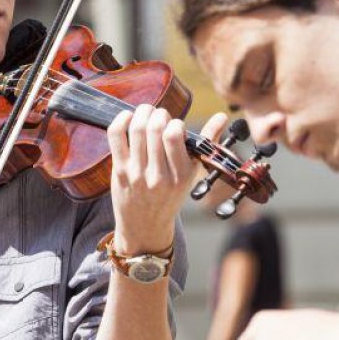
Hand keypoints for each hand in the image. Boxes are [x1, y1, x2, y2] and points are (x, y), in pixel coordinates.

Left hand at [107, 105, 224, 252]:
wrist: (145, 226)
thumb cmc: (171, 196)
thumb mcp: (192, 174)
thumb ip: (207, 142)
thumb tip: (222, 115)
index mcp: (181, 175)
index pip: (175, 135)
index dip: (175, 122)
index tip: (175, 127)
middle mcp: (159, 175)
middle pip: (155, 128)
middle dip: (158, 113)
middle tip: (159, 116)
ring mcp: (137, 173)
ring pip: (136, 129)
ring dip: (142, 113)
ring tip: (146, 113)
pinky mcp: (119, 171)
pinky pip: (116, 136)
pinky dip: (120, 120)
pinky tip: (128, 118)